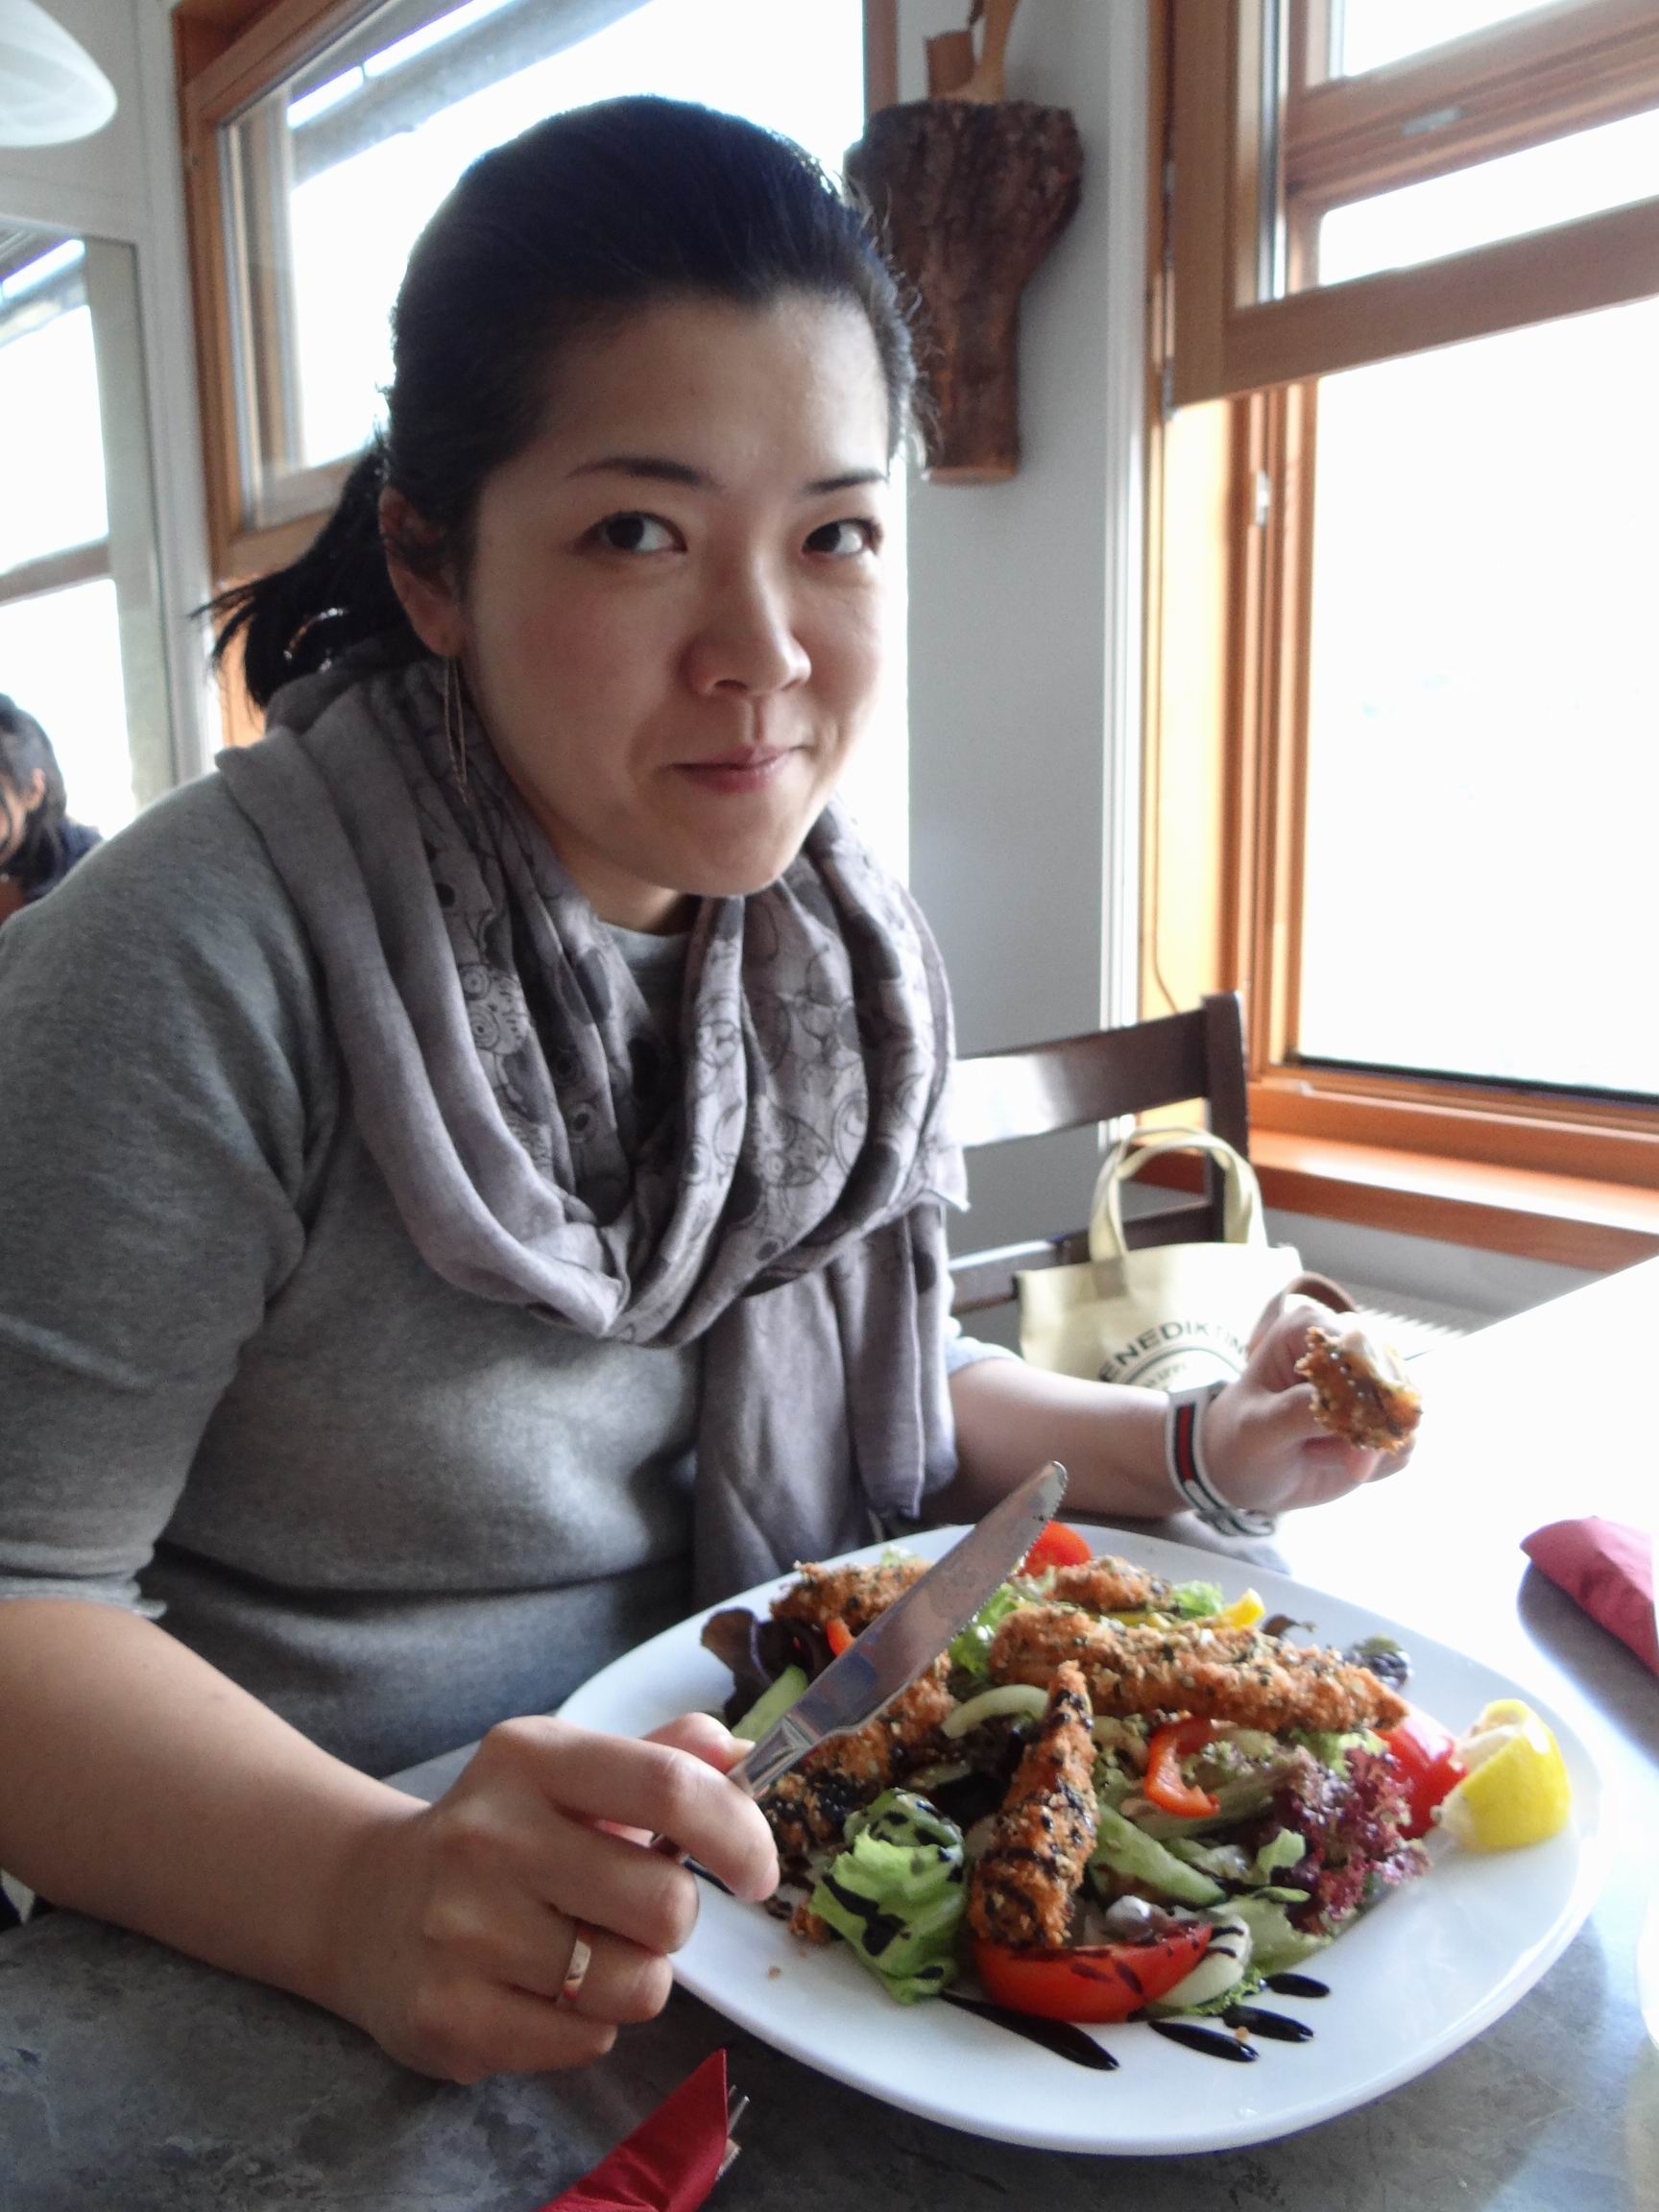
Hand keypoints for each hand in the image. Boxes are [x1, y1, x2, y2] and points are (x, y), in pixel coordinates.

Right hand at [322, 1711, 777, 2081]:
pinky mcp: (449, 2015)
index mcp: (531, 1757)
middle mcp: (490, 1835)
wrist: (367, 1903)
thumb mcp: (567, 1771)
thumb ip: (660, 1758)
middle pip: (665, 1903)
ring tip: (585, 1950)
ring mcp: (463, 1930)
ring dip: (636, 1976)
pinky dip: (588, 2022)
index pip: (671, 1788)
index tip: (758, 1872)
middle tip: (633, 1910)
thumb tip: (741, 1756)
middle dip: (673, 1917)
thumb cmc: (500, 1833)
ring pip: (637, 1983)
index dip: (739, 1835)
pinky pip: (588, 2039)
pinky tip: (543, 1988)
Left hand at [1198, 1297, 1414, 1518]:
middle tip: (1318, 1454)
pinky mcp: (1382, 1420)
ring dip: (1368, 1448)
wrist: (1243, 1469)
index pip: (1358, 1348)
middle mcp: (1349, 1348)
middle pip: (1392, 1380)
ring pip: (1403, 1416)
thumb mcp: (1258, 1426)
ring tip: (1316, 1453)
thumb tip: (1354, 1411)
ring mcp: (1370, 1385)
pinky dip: (1374, 1464)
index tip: (1341, 1431)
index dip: (1362, 1389)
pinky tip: (1335, 1461)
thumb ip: (1300, 1410)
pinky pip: (1401, 1444)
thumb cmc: (1241, 1436)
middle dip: (1366, 1428)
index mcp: (1309, 1328)